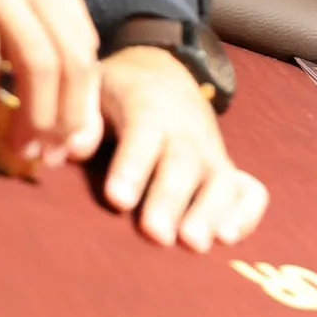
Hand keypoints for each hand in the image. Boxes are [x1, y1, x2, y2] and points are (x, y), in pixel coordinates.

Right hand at [0, 0, 99, 163]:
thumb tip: (13, 69)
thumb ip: (13, 6)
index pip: (85, 43)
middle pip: (75, 62)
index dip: (83, 96)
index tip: (71, 135)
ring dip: (35, 118)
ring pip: (42, 69)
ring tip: (19, 150)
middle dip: (68, 117)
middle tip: (49, 156)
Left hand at [99, 47, 268, 250]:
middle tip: (156, 234)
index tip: (117, 199)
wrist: (161, 72)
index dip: (132, 165)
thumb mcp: (93, 91)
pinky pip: (250, 191)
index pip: (144, 132)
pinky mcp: (228, 170)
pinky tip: (228, 239)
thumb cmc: (118, 93)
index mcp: (148, 106)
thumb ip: (82, 120)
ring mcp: (211, 151)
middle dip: (170, 198)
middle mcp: (186, 130)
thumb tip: (67, 151)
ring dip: (211, 212)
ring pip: (220, 178)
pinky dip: (246, 213)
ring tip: (196, 244)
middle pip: (183, 162)